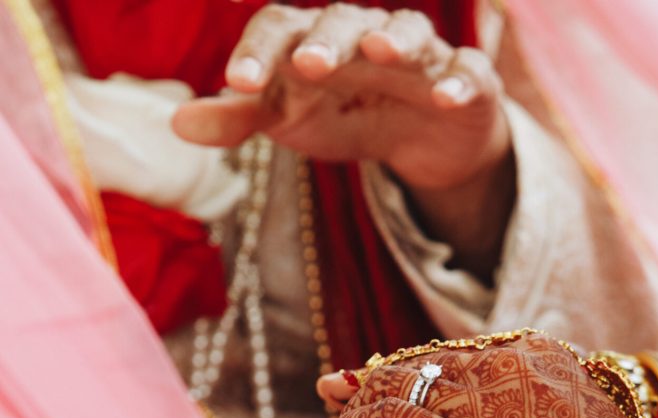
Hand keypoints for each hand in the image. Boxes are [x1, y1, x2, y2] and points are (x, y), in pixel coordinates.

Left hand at [172, 3, 514, 276]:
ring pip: (407, 33)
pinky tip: (444, 95)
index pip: (281, 30)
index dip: (260, 51)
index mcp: (315, 43)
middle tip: (307, 65)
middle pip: (342, 21)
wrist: (419, 138)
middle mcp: (363, 38)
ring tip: (379, 53)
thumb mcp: (290, 122)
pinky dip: (457, 80)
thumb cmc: (345, 116)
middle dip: (326, 40)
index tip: (239, 83)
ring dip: (394, 39)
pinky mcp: (461, 83)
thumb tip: (176, 122)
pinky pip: (464, 73)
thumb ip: (240, 120)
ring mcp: (417, 57)